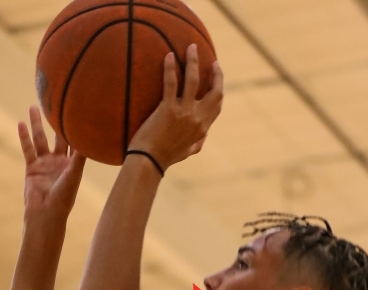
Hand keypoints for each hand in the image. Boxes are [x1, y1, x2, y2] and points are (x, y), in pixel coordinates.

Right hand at [18, 107, 85, 219]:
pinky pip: (27, 149)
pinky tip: (20, 124)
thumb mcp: (73, 176)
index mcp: (72, 164)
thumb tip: (89, 139)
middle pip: (58, 136)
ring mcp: (45, 164)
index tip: (78, 109)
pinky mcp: (32, 168)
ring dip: (37, 124)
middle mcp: (59, 161)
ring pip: (40, 139)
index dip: (76, 127)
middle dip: (56, 120)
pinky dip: (24, 137)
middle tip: (55, 102)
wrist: (45, 214)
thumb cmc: (64, 198)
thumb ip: (79, 158)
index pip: (75, 141)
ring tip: (33, 106)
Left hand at [129, 44, 222, 169]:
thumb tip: (206, 135)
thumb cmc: (164, 158)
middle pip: (215, 92)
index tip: (216, 75)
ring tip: (191, 48)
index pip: (217, 104)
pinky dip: (170, 67)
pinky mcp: (168, 110)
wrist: (148, 162)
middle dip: (216, 73)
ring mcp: (183, 114)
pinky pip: (171, 83)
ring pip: (194, 80)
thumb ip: (198, 143)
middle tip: (211, 60)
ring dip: (194, 61)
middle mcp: (197, 120)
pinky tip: (168, 56)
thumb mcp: (187, 152)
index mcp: (202, 129)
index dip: (219, 87)